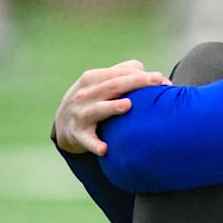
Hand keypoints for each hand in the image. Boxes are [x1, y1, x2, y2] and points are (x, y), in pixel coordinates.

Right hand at [54, 60, 170, 155]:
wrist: (63, 123)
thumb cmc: (92, 99)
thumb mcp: (101, 83)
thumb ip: (125, 73)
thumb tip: (157, 76)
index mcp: (91, 78)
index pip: (118, 73)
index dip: (139, 75)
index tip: (160, 79)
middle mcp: (84, 94)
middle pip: (111, 86)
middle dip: (135, 83)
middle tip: (157, 82)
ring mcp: (80, 114)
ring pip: (97, 110)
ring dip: (111, 107)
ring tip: (127, 105)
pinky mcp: (78, 135)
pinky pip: (87, 141)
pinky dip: (95, 145)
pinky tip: (105, 149)